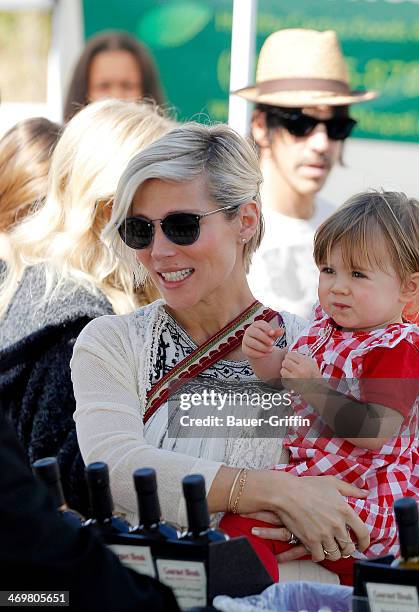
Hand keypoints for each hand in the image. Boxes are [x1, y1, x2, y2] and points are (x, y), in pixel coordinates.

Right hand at [242, 320, 283, 358]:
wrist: (260, 348)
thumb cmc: (267, 338)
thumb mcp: (273, 335)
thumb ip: (276, 333)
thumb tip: (282, 330)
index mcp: (256, 325)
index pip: (260, 324)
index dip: (266, 328)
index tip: (273, 333)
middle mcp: (249, 331)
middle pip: (255, 332)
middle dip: (264, 338)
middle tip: (272, 343)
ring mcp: (245, 340)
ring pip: (252, 343)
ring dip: (262, 347)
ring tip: (270, 350)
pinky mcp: (244, 348)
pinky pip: (250, 351)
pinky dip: (258, 354)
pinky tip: (266, 354)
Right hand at [248, 470, 368, 562]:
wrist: (286, 493)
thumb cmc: (308, 486)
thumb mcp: (331, 483)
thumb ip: (350, 489)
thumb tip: (365, 494)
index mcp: (345, 511)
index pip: (363, 533)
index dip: (365, 543)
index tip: (362, 545)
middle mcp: (337, 525)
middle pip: (349, 547)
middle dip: (346, 549)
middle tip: (341, 546)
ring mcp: (324, 534)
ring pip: (335, 554)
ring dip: (333, 553)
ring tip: (329, 548)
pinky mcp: (311, 541)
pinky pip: (320, 556)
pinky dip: (318, 555)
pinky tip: (316, 549)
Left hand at [280, 352, 322, 393]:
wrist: (316, 390)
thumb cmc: (314, 376)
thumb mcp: (312, 363)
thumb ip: (301, 357)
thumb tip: (289, 353)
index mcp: (307, 362)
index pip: (291, 354)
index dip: (290, 356)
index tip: (291, 359)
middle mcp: (301, 369)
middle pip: (285, 361)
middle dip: (287, 364)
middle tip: (291, 367)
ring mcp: (295, 378)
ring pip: (282, 370)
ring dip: (285, 371)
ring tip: (291, 373)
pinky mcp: (292, 385)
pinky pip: (283, 378)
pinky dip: (286, 378)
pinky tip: (291, 379)